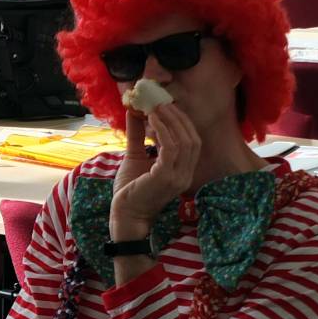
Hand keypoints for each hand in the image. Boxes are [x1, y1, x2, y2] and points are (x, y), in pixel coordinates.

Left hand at [111, 103, 200, 238]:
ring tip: (155, 108)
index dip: (182, 122)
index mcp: (183, 171)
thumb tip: (134, 112)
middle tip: (161, 102)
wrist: (124, 215)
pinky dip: (162, 131)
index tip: (166, 106)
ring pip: (184, 141)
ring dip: (170, 121)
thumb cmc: (130, 190)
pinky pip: (171, 148)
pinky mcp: (165, 177)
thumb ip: (138, 136)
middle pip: (193, 138)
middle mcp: (185, 174)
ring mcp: (178, 176)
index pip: (192, 141)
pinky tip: (151, 120)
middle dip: (178, 118)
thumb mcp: (135, 157)